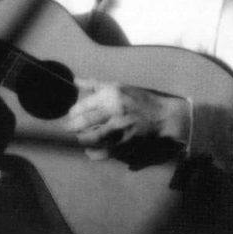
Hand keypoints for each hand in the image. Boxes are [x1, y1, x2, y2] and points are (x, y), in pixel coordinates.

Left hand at [67, 79, 190, 161]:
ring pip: (91, 138)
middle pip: (84, 123)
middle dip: (73, 126)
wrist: (163, 117)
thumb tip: (75, 80)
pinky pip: (103, 153)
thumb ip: (95, 84)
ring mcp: (119, 130)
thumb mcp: (118, 86)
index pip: (83, 106)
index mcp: (111, 95)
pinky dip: (93, 153)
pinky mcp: (124, 145)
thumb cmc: (139, 99)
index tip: (71, 114)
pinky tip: (90, 150)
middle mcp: (114, 112)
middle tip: (69, 128)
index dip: (73, 112)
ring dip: (82, 139)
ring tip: (80, 137)